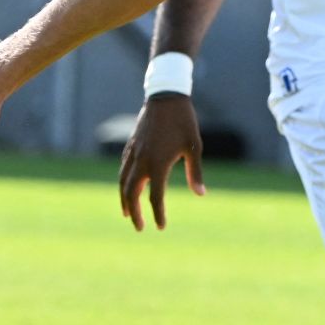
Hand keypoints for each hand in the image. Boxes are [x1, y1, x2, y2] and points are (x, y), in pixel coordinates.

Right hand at [117, 92, 205, 230]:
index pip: (156, 197)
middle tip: (140, 227)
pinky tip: (128, 188)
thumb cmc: (184, 122)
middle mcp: (141, 161)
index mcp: (158, 163)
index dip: (158, 214)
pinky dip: (124, 183)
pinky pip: (123, 169)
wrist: (166, 97)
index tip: (160, 226)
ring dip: (125, 199)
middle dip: (135, 212)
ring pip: (123, 182)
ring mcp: (133, 153)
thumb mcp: (194, 146)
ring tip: (128, 213)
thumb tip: (201, 194)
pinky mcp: (130, 146)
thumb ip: (196, 172)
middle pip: (132, 193)